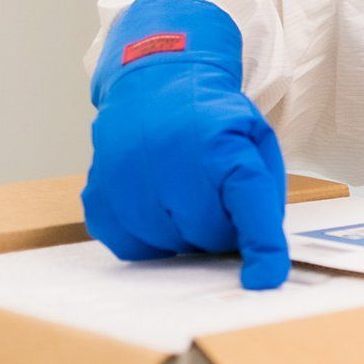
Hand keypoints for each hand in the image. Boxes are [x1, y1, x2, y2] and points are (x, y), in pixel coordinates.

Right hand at [83, 0, 288, 288]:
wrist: (154, 83)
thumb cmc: (211, 121)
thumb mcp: (254, 141)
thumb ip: (261, 194)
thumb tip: (252, 249)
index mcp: (224, 147)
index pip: (249, 207)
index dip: (262, 248)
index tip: (264, 280)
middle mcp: (174, 162)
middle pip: (210, 235)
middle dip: (223, 232)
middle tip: (220, 205)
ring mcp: (129, 180)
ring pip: (169, 246)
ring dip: (185, 236)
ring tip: (186, 199)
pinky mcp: (99, 196)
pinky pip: (131, 246)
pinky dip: (150, 239)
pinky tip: (156, 208)